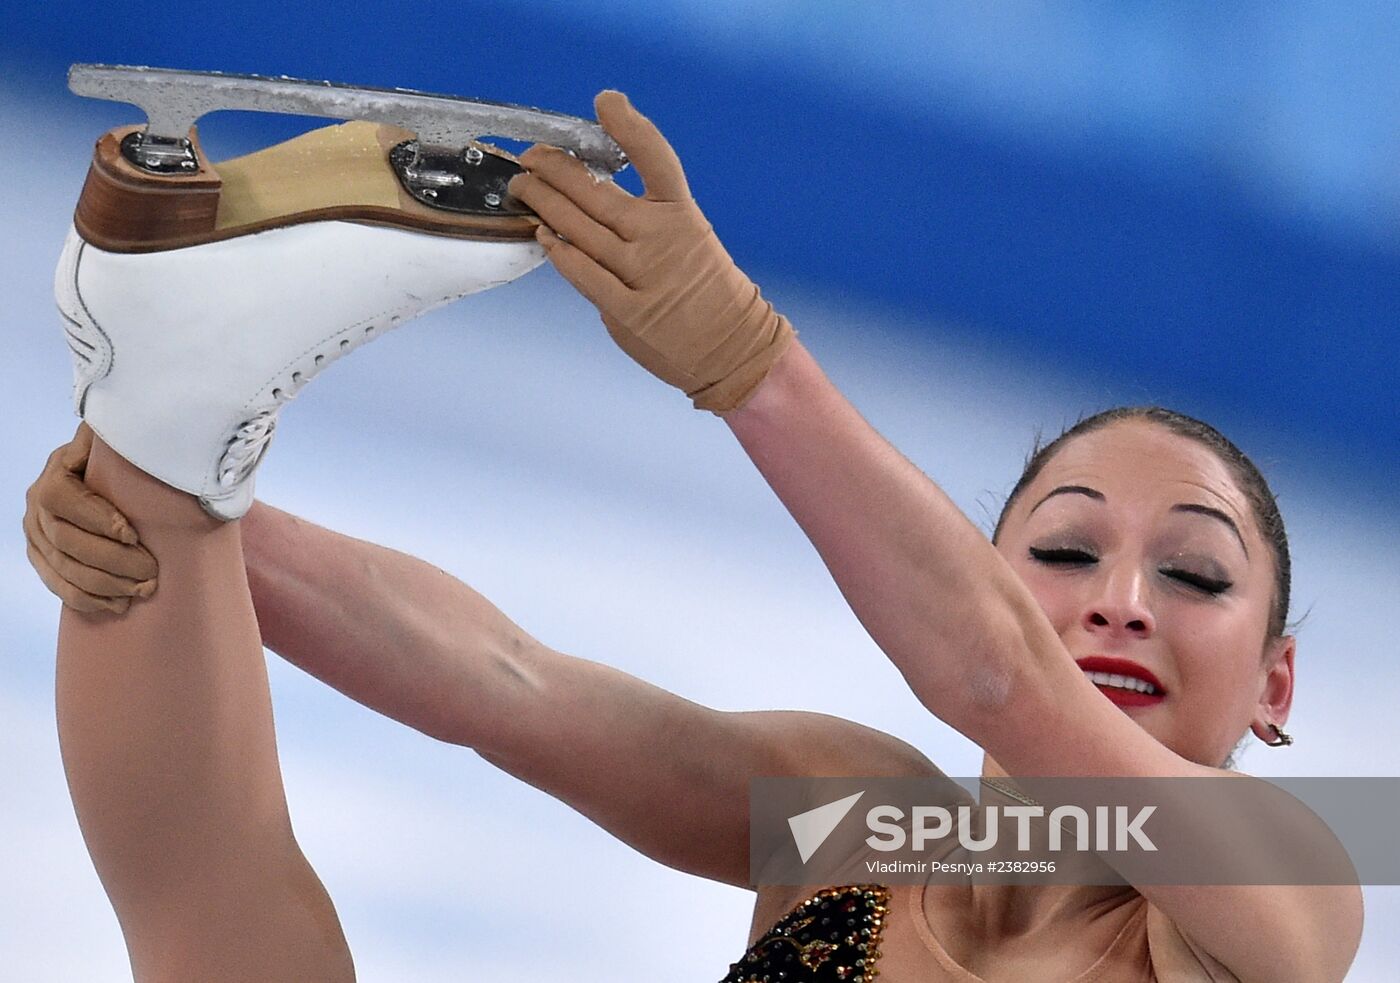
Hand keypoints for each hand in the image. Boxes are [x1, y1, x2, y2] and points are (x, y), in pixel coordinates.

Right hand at [23, 423, 157, 613]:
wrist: (101, 469)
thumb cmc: (121, 454)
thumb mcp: (119, 441)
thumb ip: (123, 442)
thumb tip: (146, 439)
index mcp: (55, 473)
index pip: (63, 500)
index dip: (96, 520)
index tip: (133, 536)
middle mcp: (36, 505)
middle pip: (66, 541)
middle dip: (111, 562)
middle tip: (151, 573)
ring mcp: (35, 533)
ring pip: (62, 567)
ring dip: (104, 585)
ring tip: (141, 591)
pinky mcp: (41, 556)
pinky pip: (57, 584)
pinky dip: (87, 599)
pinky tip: (117, 605)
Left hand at [508, 90, 794, 412]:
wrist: (732, 348)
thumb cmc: (706, 290)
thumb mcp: (691, 238)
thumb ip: (648, 217)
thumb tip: (589, 196)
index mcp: (682, 214)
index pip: (656, 157)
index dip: (630, 126)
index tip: (605, 101)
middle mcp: (661, 238)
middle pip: (596, 192)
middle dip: (554, 168)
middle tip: (531, 158)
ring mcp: (643, 275)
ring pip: (579, 229)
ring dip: (543, 204)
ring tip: (523, 189)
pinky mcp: (628, 311)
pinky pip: (582, 273)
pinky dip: (558, 251)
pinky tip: (544, 236)